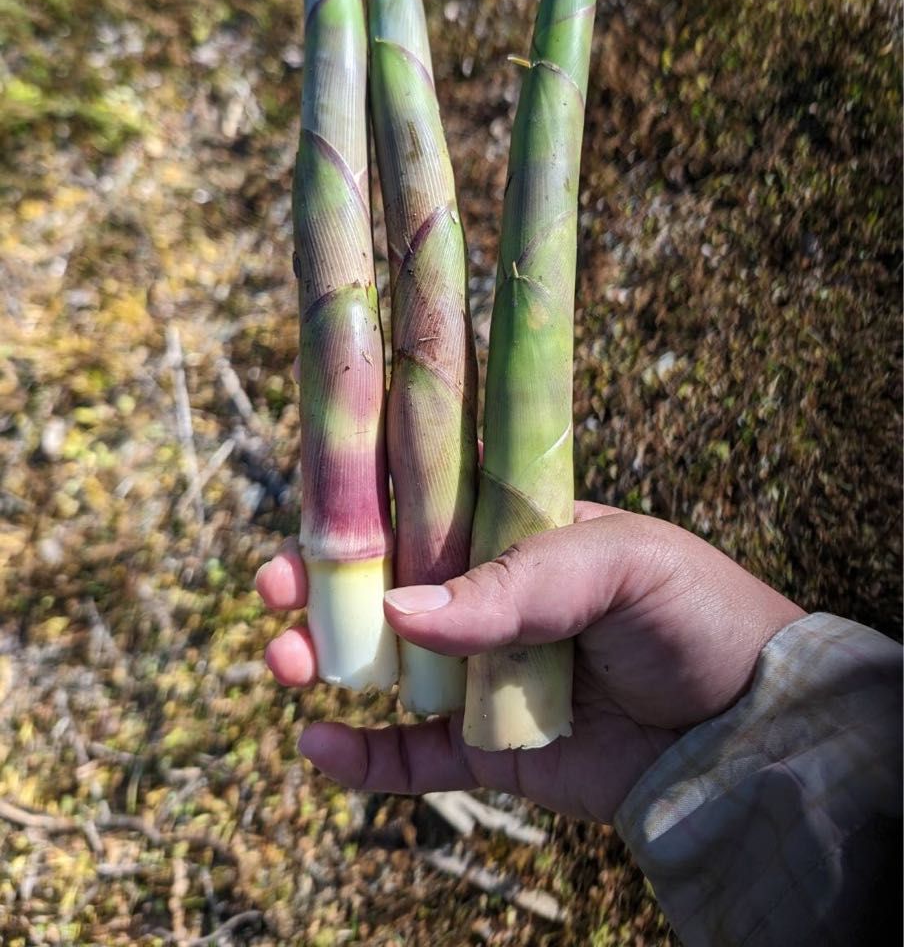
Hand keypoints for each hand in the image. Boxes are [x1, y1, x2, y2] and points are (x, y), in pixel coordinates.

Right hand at [256, 501, 803, 822]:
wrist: (748, 729)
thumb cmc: (694, 616)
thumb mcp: (618, 564)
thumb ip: (514, 583)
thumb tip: (402, 610)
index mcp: (516, 535)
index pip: (421, 511)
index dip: (359, 514)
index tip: (307, 522)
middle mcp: (491, 601)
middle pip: (385, 589)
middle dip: (322, 587)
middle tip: (273, 593)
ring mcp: (485, 675)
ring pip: (385, 669)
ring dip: (325, 662)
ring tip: (286, 664)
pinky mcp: (490, 750)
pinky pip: (413, 755)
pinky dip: (362, 756)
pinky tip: (317, 747)